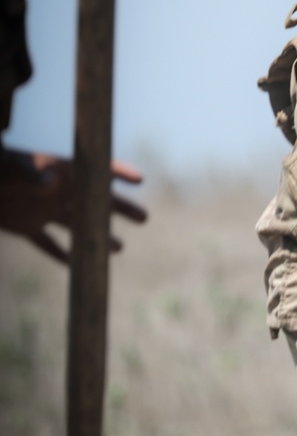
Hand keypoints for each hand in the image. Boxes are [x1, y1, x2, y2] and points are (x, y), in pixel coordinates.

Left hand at [0, 148, 146, 263]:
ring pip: (76, 224)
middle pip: (93, 200)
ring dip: (97, 236)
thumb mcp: (12, 171)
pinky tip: (74, 265)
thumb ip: (33, 176)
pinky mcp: (26, 226)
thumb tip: (55, 183)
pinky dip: (59, 254)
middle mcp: (55, 190)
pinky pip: (46, 243)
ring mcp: (42, 209)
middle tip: (144, 218)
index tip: (139, 179)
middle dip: (120, 208)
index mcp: (56, 171)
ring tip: (119, 248)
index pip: (92, 170)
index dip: (117, 172)